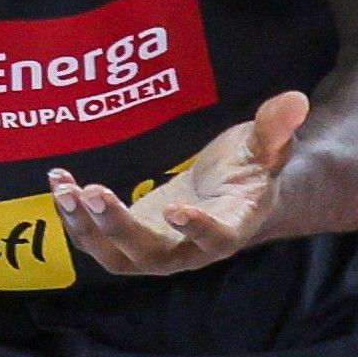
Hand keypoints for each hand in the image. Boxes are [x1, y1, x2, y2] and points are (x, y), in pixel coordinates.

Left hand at [48, 92, 308, 277]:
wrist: (229, 196)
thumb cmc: (249, 169)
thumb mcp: (265, 146)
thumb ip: (276, 128)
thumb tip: (296, 100)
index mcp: (230, 226)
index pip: (217, 238)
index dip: (197, 228)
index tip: (176, 208)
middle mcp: (190, 251)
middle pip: (151, 254)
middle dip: (119, 227)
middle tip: (96, 193)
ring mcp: (156, 252)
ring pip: (115, 256)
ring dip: (87, 227)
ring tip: (66, 189)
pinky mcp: (128, 242)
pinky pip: (96, 240)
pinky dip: (75, 218)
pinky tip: (60, 184)